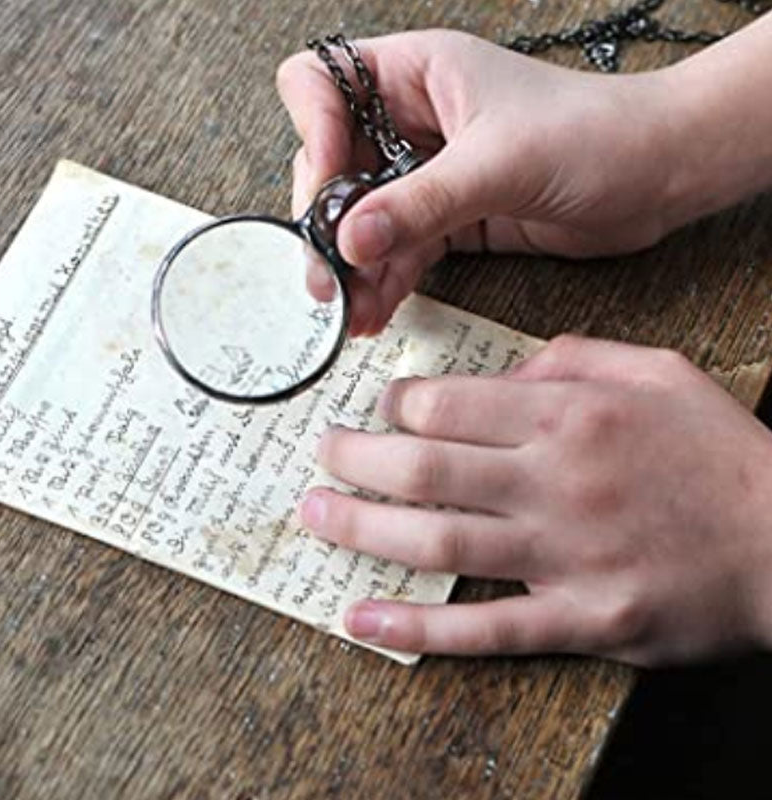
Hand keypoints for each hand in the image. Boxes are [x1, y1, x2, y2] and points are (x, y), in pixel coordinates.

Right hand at [277, 30, 687, 334]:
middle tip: (329, 276)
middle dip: (328, 225)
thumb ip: (420, 204)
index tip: (331, 185)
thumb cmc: (597, 133)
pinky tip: (378, 310)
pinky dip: (387, 281)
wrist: (656, 176)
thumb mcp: (500, 164)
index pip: (323, 83)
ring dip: (355, 267)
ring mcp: (428, 174)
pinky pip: (401, 251)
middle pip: (334, 167)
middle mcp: (412, 122)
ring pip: (365, 220)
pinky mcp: (449, 219)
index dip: (313, 130)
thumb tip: (350, 240)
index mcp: (417, 75)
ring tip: (352, 311)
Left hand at [298, 336, 771, 664]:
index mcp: (571, 415)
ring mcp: (566, 556)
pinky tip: (361, 620)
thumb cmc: (717, 450)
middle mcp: (557, 481)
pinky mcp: (582, 620)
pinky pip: (484, 629)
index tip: (380, 411)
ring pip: (438, 542)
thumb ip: (574, 357)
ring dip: (362, 528)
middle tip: (322, 453)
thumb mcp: (656, 371)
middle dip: (356, 459)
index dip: (397, 406)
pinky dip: (416, 627)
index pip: (449, 405)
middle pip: (425, 469)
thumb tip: (503, 370)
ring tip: (315, 514)